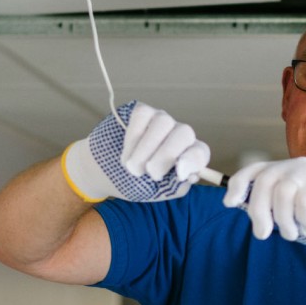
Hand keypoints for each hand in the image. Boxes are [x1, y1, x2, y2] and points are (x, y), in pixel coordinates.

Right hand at [62, 100, 209, 202]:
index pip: (200, 152)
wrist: (105, 174)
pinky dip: (133, 137)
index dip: (193, 160)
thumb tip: (189, 175)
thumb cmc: (135, 183)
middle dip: (166, 155)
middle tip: (149, 173)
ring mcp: (160, 120)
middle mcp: (177, 134)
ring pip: (163, 123)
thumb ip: (174, 186)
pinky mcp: (141, 112)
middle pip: (184, 133)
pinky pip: (142, 116)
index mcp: (186, 155)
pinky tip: (126, 152)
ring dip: (146, 148)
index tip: (179, 173)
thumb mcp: (156, 192)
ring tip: (133, 167)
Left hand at [222, 157, 305, 267]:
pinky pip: (304, 201)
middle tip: (261, 234)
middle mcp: (294, 165)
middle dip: (259, 211)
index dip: (238, 185)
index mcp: (282, 171)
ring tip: (292, 233)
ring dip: (283, 220)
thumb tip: (234, 203)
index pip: (254, 171)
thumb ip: (264, 207)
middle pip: (265, 182)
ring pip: (283, 191)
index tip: (229, 203)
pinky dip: (302, 220)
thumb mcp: (284, 215)